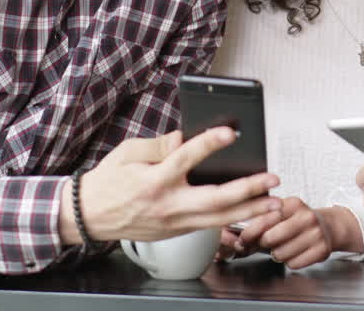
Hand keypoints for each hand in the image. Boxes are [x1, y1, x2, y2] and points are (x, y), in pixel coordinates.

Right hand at [63, 128, 282, 243]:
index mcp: (153, 180)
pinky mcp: (175, 232)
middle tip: (272, 179)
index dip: (209, 144)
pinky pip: (209, 226)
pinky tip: (253, 212)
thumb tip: (186, 135)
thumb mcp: (128, 153)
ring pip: (218, 219)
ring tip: (276, 204)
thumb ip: (160, 144)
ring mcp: (172, 223)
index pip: (185, 159)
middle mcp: (166, 204)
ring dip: (250, 211)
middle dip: (247, 190)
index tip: (230, 132)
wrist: (87, 217)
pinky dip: (233, 219)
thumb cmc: (108, 181)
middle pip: (213, 199)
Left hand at [246, 197, 341, 268]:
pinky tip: (295, 252)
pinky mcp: (322, 250)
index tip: (244, 238)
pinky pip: (294, 264)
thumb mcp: (283, 213)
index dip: (251, 231)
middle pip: (271, 238)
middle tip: (266, 243)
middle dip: (263, 243)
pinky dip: (290, 262)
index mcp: (294, 204)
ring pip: (281, 254)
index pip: (266, 218)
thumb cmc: (297, 222)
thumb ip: (262, 222)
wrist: (329, 227)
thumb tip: (239, 241)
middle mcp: (307, 217)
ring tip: (283, 247)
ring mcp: (316, 234)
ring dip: (277, 254)